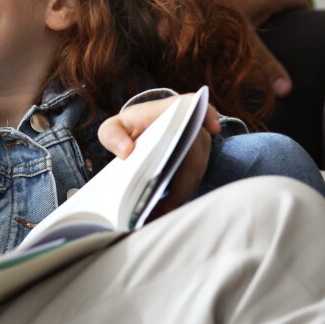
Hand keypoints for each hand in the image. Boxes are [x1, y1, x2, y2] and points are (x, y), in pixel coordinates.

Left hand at [98, 96, 219, 219]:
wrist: (142, 132)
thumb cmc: (130, 127)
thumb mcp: (114, 127)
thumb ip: (112, 135)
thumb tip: (126, 151)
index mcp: (174, 111)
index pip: (197, 107)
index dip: (208, 115)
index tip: (212, 128)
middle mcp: (193, 128)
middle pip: (195, 156)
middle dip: (180, 186)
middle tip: (158, 210)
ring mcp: (199, 146)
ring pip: (196, 174)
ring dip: (179, 196)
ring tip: (154, 216)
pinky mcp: (198, 163)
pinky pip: (192, 181)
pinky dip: (178, 197)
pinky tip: (161, 212)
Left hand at [225, 0, 309, 96]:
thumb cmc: (212, 17)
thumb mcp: (244, 45)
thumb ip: (266, 67)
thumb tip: (286, 90)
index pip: (299, 1)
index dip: (304, 17)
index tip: (303, 34)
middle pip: (277, 0)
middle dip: (279, 19)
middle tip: (278, 42)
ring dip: (256, 14)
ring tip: (252, 37)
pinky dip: (237, 10)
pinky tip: (226, 26)